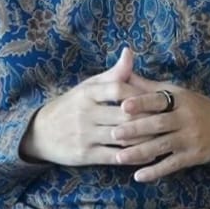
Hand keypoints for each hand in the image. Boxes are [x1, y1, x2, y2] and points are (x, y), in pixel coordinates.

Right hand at [20, 47, 153, 164]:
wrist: (39, 132)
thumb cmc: (71, 106)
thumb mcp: (88, 86)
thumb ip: (113, 74)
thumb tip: (129, 52)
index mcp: (88, 93)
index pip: (118, 89)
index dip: (140, 95)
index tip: (158, 99)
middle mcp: (86, 113)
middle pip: (124, 116)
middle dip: (149, 119)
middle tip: (170, 121)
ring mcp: (85, 135)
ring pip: (122, 137)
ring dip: (145, 139)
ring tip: (164, 138)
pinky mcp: (85, 155)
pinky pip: (114, 156)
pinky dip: (134, 157)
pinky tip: (150, 155)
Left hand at [111, 80, 209, 183]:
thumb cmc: (192, 106)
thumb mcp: (175, 92)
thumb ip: (148, 87)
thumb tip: (123, 72)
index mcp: (180, 99)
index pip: (159, 99)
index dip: (142, 102)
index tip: (123, 105)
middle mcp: (186, 118)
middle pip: (159, 123)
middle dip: (136, 129)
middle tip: (114, 134)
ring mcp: (190, 138)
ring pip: (163, 145)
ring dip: (140, 152)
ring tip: (119, 157)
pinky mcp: (193, 156)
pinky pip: (172, 164)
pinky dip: (155, 171)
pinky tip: (138, 176)